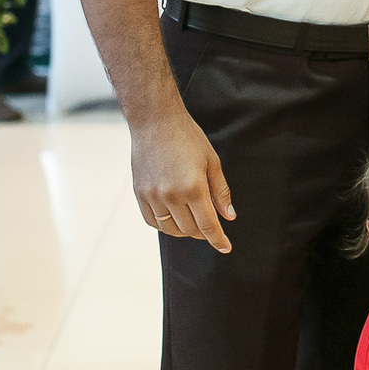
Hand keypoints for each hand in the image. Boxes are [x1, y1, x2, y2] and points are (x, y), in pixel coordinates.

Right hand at [131, 107, 235, 251]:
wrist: (155, 122)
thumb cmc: (188, 138)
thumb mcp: (212, 162)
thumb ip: (221, 192)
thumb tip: (229, 217)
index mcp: (193, 188)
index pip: (208, 226)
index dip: (218, 240)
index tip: (226, 248)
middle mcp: (171, 196)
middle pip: (190, 230)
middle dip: (203, 233)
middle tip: (211, 226)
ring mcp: (152, 196)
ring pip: (170, 229)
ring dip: (184, 231)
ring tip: (193, 222)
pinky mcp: (139, 193)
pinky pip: (152, 221)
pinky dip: (165, 226)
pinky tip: (174, 218)